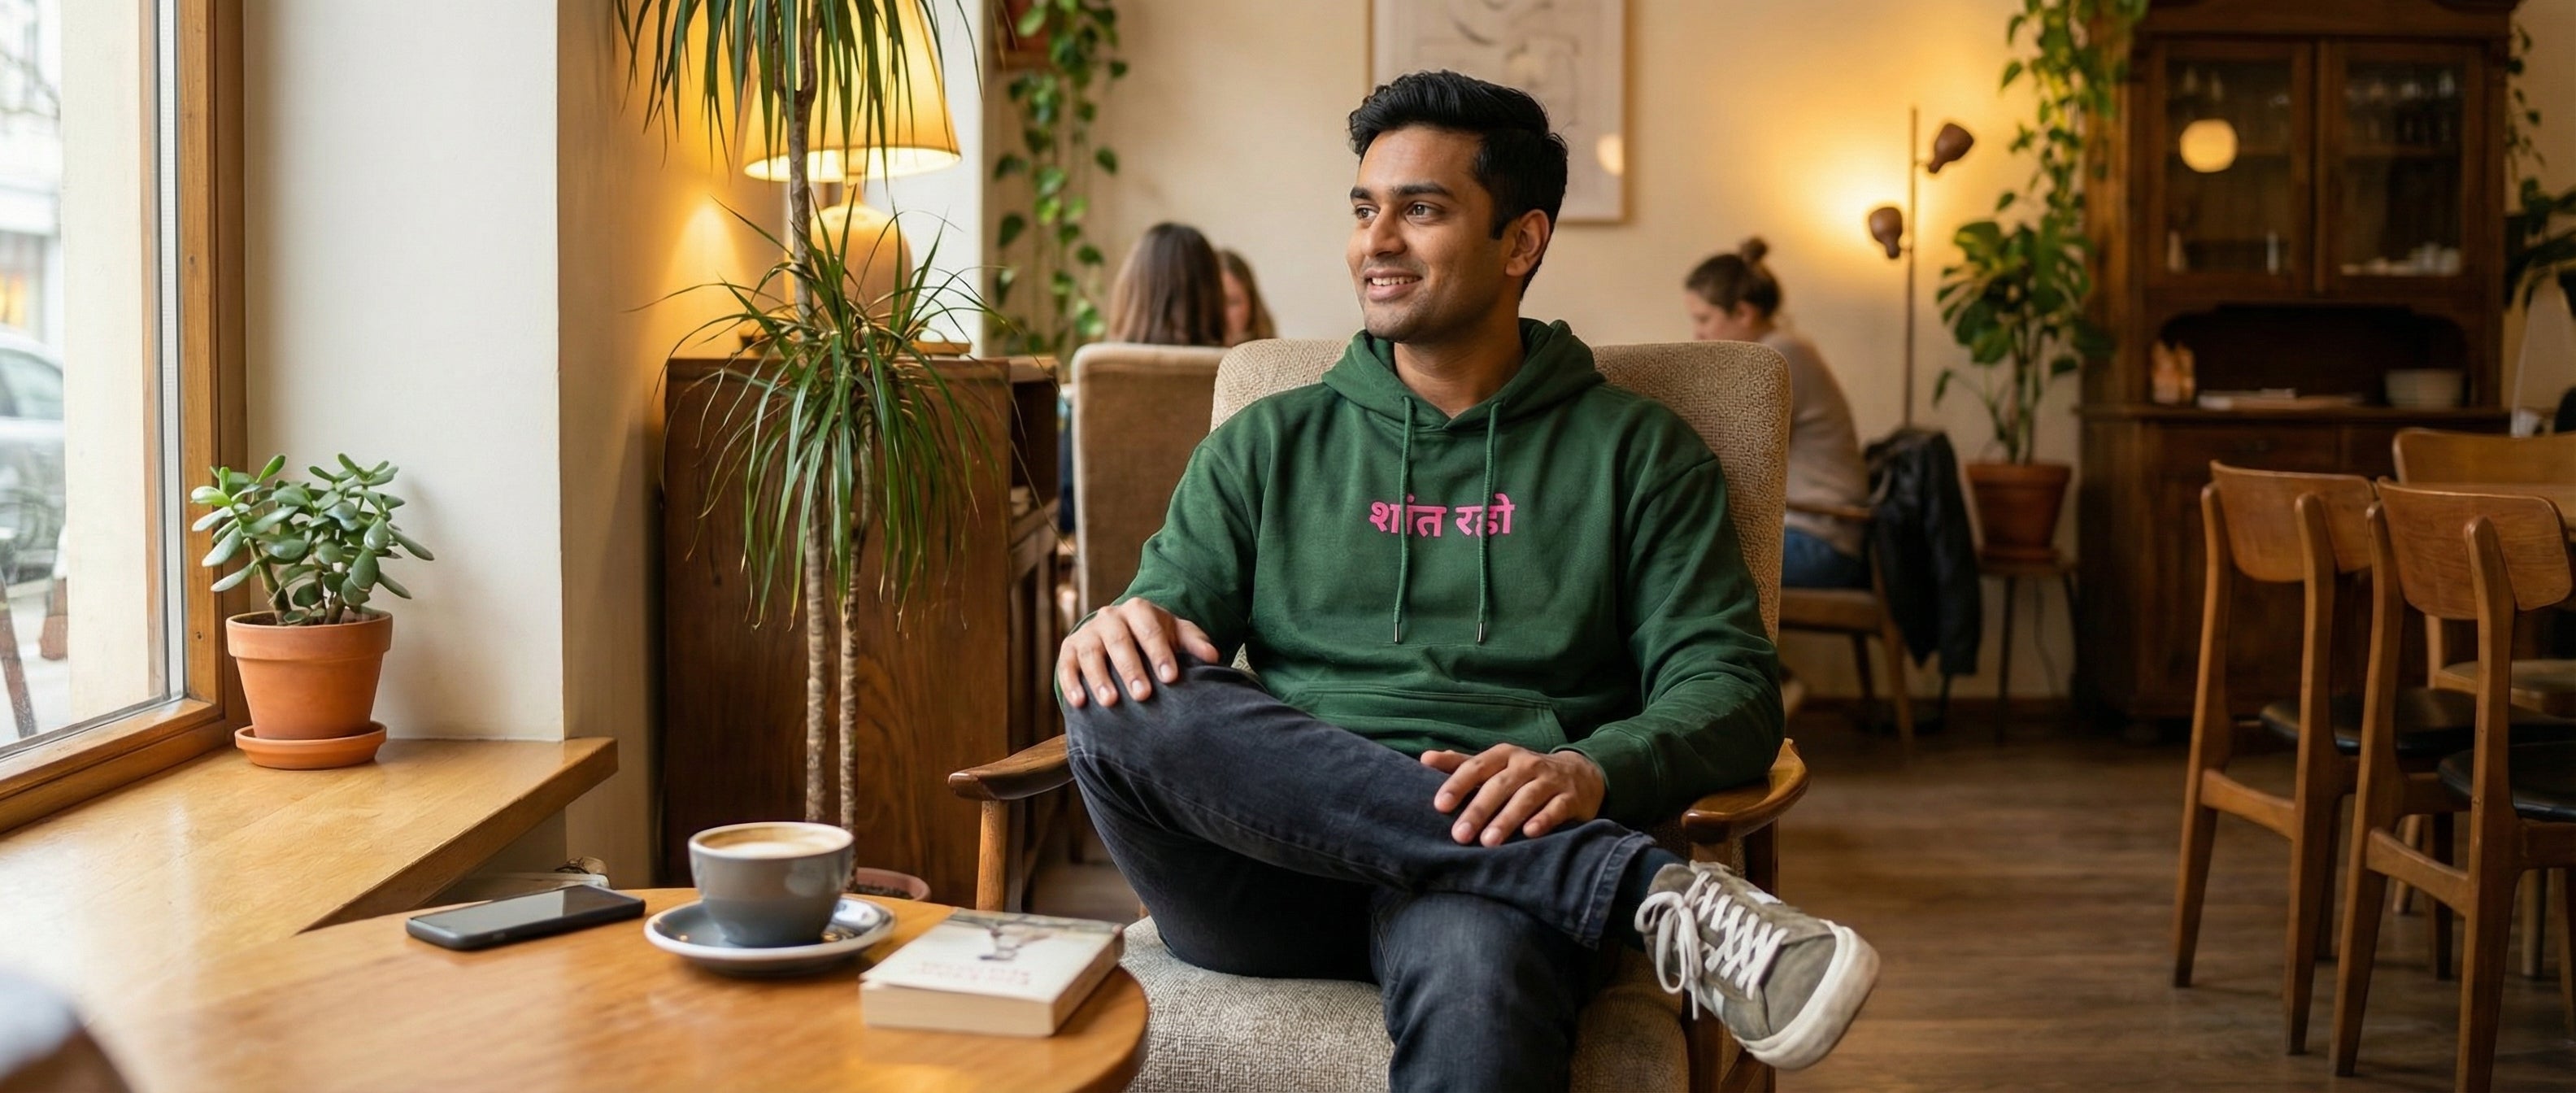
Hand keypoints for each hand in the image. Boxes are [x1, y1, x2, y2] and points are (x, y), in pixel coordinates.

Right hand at [1057, 598, 1221, 708]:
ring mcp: (1088, 633)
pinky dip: (1071, 683)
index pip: (1149, 629)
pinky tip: (1080, 703)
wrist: (1119, 632)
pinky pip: (1066, 664)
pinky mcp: (1069, 649)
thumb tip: (1213, 656)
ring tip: (1111, 702)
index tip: (1170, 677)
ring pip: (1090, 653)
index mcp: (1138, 610)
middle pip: (1119, 641)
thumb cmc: (1154, 637)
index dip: (1159, 652)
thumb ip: (1194, 642)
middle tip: (1143, 695)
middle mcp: (1110, 617)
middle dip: (1131, 668)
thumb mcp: (1176, 634)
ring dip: (1099, 678)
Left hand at [1420, 744, 1604, 845]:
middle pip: (1499, 785)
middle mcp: (1526, 764)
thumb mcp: (1495, 765)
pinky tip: (1529, 833)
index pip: (1476, 767)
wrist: (1580, 774)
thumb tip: (1425, 758)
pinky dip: (1543, 820)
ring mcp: (1550, 780)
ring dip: (1507, 819)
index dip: (1457, 784)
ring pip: (1526, 797)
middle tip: (1459, 835)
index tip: (1439, 806)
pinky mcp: (1570, 798)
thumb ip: (1461, 764)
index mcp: (1503, 755)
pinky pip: (1556, 808)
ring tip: (1488, 842)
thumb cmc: (1525, 774)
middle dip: (1478, 810)